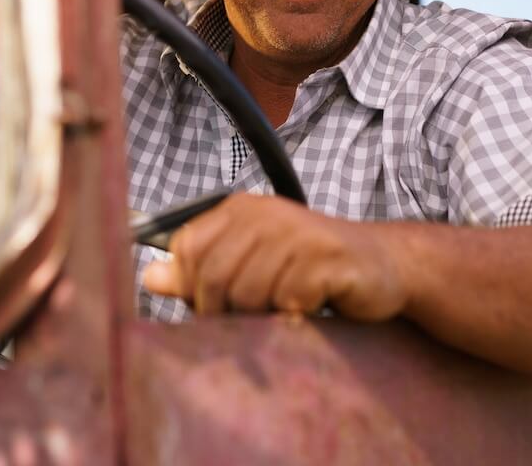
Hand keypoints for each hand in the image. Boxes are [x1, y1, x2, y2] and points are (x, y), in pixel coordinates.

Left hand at [141, 193, 409, 319]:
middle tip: (252, 319)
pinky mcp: (327, 257)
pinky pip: (289, 301)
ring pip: (249, 293)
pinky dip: (297, 315)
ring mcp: (297, 232)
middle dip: (226, 311)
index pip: (187, 251)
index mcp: (237, 210)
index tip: (216, 306)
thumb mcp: (250, 266)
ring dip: (264, 316)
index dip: (193, 288)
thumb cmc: (308, 269)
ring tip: (286, 308)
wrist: (383, 266)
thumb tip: (148, 278)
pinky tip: (313, 304)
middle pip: (213, 277)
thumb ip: (201, 271)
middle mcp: (264, 213)